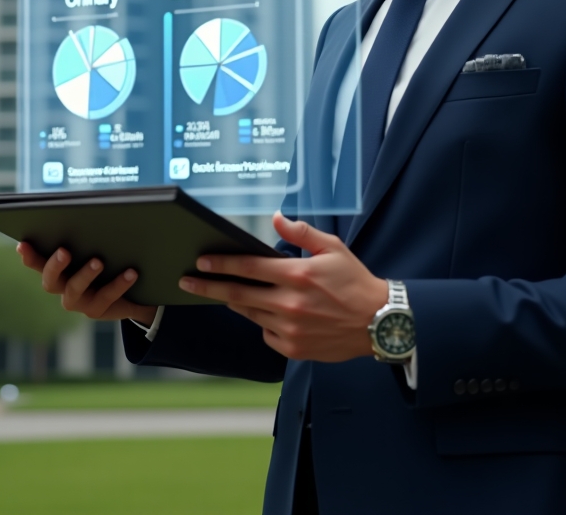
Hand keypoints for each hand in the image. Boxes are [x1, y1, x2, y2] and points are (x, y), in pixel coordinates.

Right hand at [16, 241, 157, 324]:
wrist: (130, 292)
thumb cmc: (109, 261)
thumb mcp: (98, 247)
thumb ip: (90, 235)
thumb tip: (94, 209)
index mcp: (59, 270)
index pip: (38, 262)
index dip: (29, 255)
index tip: (23, 244)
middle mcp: (63, 287)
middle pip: (50, 280)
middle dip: (55, 265)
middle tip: (64, 251)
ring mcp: (79, 301)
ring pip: (75, 290)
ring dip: (85, 274)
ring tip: (98, 261)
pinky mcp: (97, 310)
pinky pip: (106, 297)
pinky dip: (118, 284)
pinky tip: (131, 272)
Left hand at [178, 212, 388, 361]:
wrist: (378, 322)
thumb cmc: (355, 281)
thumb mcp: (333, 248)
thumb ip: (301, 233)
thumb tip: (276, 218)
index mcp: (298, 274)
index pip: (249, 267)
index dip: (222, 264)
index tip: (201, 262)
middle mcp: (290, 303)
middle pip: (239, 294)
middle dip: (209, 287)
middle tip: (187, 282)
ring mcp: (290, 329)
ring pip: (251, 314)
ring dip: (235, 303)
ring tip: (224, 294)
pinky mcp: (293, 348)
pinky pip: (266, 333)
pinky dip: (263, 322)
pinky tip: (272, 313)